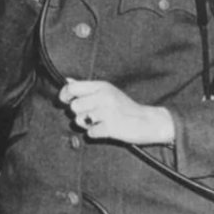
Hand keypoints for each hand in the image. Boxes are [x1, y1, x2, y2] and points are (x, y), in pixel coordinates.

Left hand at [59, 79, 175, 145]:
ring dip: (86, 124)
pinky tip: (105, 129)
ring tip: (98, 122)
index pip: (72, 88)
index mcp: (101, 86)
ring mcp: (108, 111)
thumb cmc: (124, 107)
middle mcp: (104, 96)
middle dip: (78, 113)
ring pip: (79, 120)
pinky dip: (95, 133)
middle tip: (90, 115)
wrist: (148, 122)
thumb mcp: (107, 91)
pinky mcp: (111, 127)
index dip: (64, 95)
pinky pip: (90, 133)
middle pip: (74, 106)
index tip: (65, 101)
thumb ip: (86, 87)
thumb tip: (67, 80)